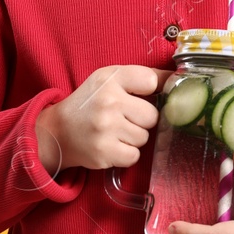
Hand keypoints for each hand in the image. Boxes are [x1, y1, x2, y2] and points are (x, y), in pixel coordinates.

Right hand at [34, 65, 173, 172]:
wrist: (58, 131)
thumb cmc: (90, 104)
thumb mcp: (109, 80)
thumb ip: (141, 77)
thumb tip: (176, 78)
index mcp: (110, 78)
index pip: (151, 81)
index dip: (149, 92)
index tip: (138, 96)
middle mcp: (108, 101)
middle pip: (152, 116)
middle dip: (141, 120)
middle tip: (122, 119)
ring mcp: (106, 128)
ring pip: (144, 138)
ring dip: (133, 138)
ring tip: (114, 132)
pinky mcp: (104, 152)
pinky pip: (134, 156)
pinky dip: (126, 154)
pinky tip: (112, 146)